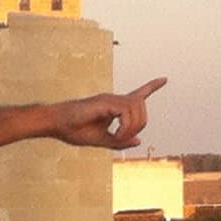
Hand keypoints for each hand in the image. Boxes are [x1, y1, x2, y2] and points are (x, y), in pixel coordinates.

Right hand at [52, 77, 166, 149]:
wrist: (56, 124)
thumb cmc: (73, 130)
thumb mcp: (100, 140)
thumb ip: (119, 141)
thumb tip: (138, 141)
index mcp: (113, 107)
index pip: (137, 94)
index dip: (151, 87)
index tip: (164, 79)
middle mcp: (113, 100)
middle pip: (141, 107)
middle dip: (139, 125)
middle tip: (121, 140)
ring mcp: (109, 99)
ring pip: (136, 108)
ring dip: (131, 128)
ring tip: (117, 139)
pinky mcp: (104, 102)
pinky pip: (125, 112)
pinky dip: (125, 127)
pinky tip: (115, 135)